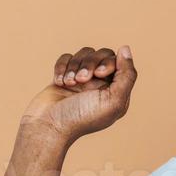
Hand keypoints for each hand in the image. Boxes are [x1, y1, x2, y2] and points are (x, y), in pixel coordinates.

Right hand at [22, 45, 137, 140]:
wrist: (48, 127)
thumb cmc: (81, 118)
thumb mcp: (113, 100)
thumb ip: (127, 75)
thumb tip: (126, 48)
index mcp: (115, 92)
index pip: (119, 62)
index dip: (108, 62)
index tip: (99, 74)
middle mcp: (100, 86)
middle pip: (101, 54)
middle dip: (90, 63)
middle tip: (82, 80)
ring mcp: (81, 81)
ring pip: (84, 54)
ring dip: (75, 66)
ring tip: (69, 83)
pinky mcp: (64, 77)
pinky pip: (66, 58)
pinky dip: (62, 67)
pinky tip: (59, 82)